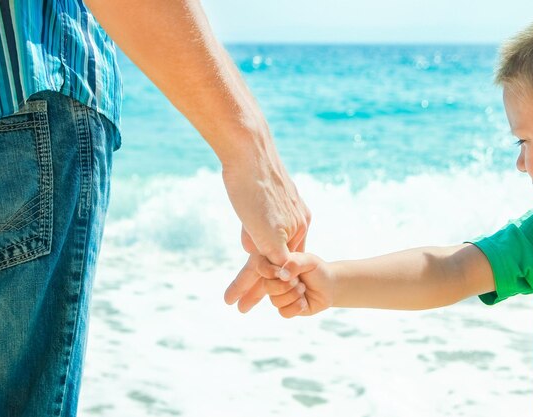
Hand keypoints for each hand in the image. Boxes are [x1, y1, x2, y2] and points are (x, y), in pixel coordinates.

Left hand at [222, 152, 309, 310]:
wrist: (247, 147)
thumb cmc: (254, 188)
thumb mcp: (264, 230)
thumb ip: (275, 256)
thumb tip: (278, 276)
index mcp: (299, 229)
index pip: (279, 270)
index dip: (259, 290)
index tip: (241, 306)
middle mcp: (296, 220)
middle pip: (272, 259)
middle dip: (253, 282)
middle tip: (234, 302)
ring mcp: (284, 208)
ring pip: (266, 242)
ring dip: (251, 262)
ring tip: (235, 282)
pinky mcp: (272, 197)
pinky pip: (263, 226)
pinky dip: (253, 238)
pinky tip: (247, 241)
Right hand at [259, 253, 334, 317]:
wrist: (328, 286)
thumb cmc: (316, 270)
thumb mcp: (309, 261)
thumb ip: (295, 263)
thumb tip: (282, 275)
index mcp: (275, 265)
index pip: (262, 267)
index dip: (269, 272)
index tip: (283, 273)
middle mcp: (274, 281)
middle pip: (267, 287)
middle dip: (284, 286)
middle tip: (299, 282)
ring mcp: (278, 295)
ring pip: (275, 301)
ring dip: (292, 296)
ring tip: (303, 289)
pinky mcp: (285, 308)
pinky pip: (283, 312)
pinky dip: (296, 307)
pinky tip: (304, 301)